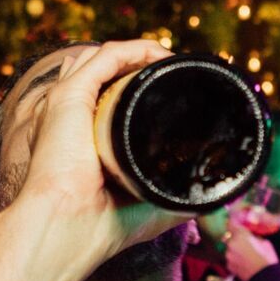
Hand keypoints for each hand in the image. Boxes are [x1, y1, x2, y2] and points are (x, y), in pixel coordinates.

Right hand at [0, 41, 187, 280]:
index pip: (106, 101)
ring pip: (107, 59)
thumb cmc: (99, 229)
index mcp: (80, 141)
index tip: (173, 94)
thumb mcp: (150, 210)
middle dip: (143, 68)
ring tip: (172, 61)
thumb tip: (214, 199)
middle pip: (106, 75)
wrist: (65, 230)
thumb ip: (178, 200)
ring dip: (143, 54)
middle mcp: (70, 118)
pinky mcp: (69, 95)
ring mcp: (67, 104)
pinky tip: (161, 54)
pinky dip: (136, 49)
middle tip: (177, 76)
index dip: (139, 92)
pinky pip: (105, 57)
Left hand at [223, 224, 279, 280]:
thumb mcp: (265, 243)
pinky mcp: (229, 265)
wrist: (264, 277)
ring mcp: (229, 255)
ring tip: (248, 255)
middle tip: (247, 243)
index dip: (235, 222)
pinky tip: (245, 262)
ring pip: (230, 249)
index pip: (232, 223)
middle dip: (237, 239)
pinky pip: (231, 259)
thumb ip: (255, 237)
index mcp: (241, 235)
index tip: (237, 223)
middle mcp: (232, 244)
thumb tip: (253, 237)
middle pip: (231, 237)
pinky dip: (236, 259)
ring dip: (236, 250)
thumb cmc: (267, 259)